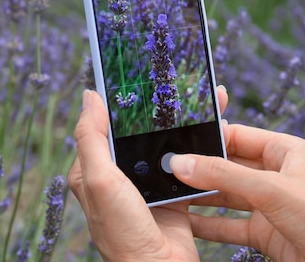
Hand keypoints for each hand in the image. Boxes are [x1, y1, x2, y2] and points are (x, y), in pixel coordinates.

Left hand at [68, 86, 228, 261]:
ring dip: (183, 123)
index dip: (118, 100)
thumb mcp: (100, 180)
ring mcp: (146, 184)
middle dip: (157, 107)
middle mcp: (118, 175)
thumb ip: (91, 138)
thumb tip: (89, 96)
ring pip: (164, 144)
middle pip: (137, 131)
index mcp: (93, 169)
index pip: (102, 124)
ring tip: (203, 98)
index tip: (136, 74)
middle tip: (176, 81)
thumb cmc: (122, 231)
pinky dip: (199, 146)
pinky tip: (215, 129)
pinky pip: (185, 162)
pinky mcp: (172, 193)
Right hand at [170, 125, 304, 261]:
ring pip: (225, 196)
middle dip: (200, 169)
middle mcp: (275, 175)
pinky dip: (207, 224)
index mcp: (284, 151)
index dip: (209, 137)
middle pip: (228, 167)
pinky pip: (228, 225)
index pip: (238, 136)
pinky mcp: (264, 233)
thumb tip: (181, 162)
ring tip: (169, 194)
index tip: (177, 140)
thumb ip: (222, 174)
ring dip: (200, 197)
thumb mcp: (269, 189)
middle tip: (167, 169)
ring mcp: (269, 205)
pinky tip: (185, 222)